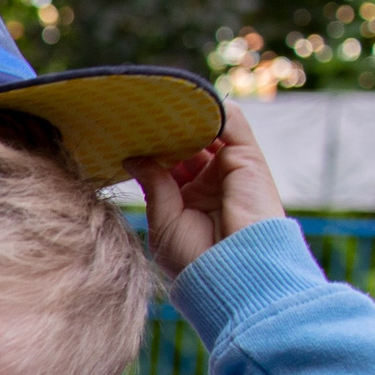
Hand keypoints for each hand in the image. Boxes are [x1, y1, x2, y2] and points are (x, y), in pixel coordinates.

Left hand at [127, 106, 286, 278]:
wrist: (232, 272)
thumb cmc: (194, 258)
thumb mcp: (164, 220)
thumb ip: (154, 184)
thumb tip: (134, 157)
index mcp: (187, 200)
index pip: (168, 163)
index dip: (151, 148)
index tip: (126, 133)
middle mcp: (209, 181)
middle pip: (187, 143)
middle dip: (166, 129)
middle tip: (139, 112)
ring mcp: (230, 169)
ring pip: (207, 130)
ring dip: (187, 116)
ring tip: (158, 103)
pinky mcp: (248, 159)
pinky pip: (232, 124)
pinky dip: (213, 110)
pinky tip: (188, 102)